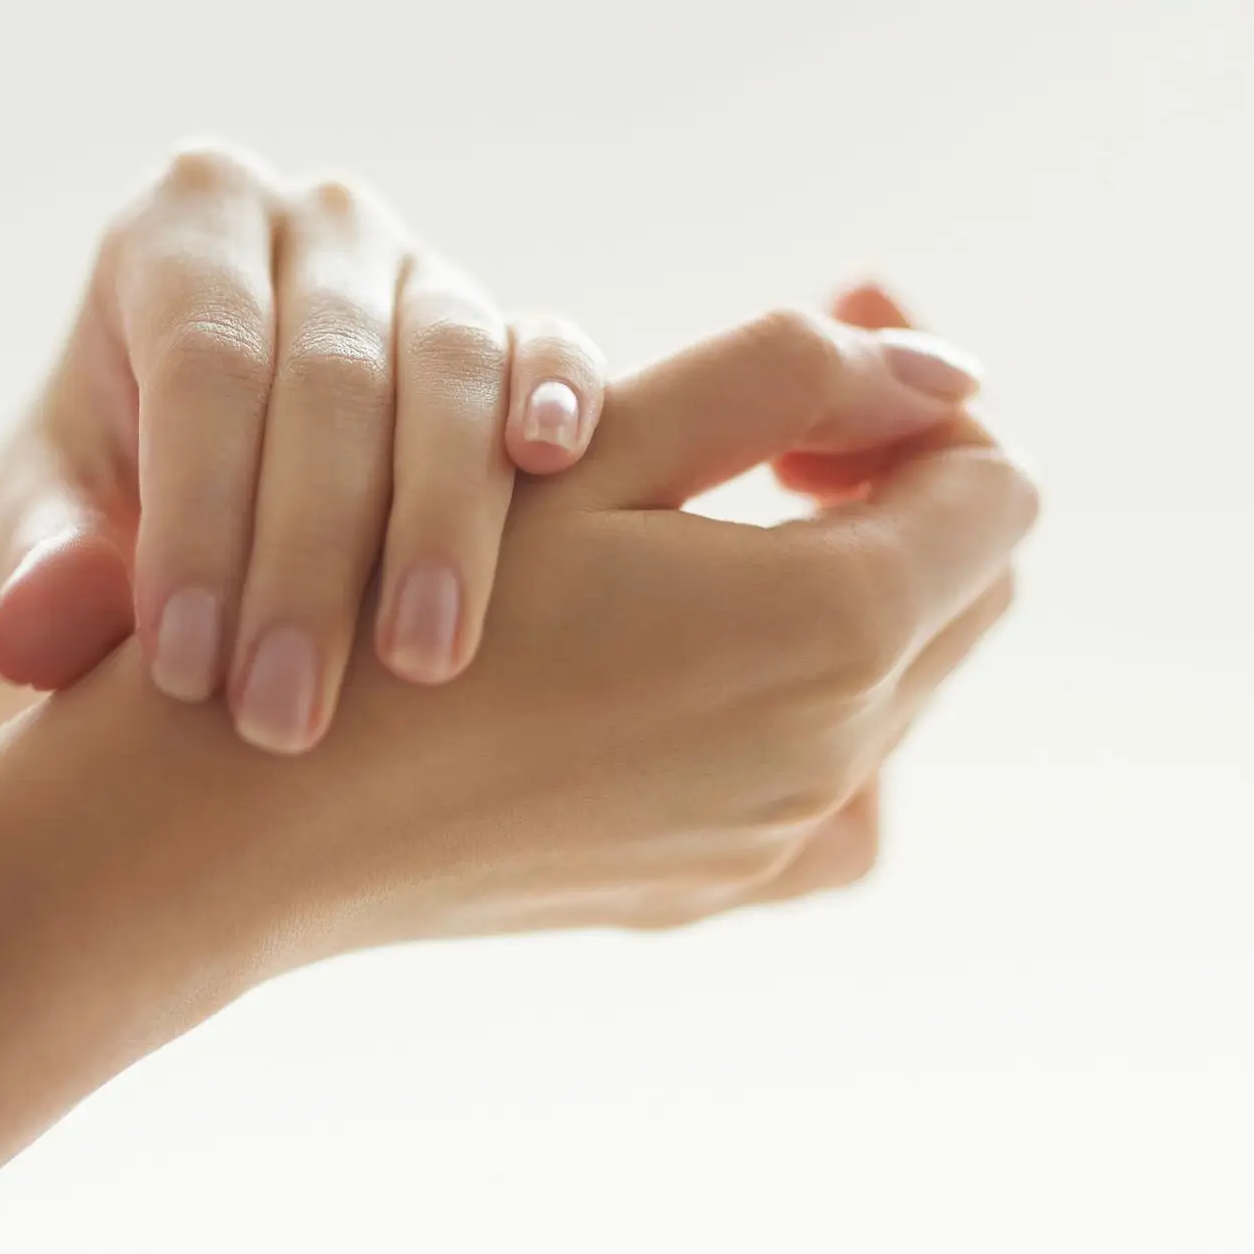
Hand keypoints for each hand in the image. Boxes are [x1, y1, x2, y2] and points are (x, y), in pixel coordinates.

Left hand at [0, 143, 610, 754]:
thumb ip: (39, 564)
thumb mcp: (50, 521)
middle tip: (283, 716)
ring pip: (451, 368)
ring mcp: (423, 269)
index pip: (203, 365)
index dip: (199, 518)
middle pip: (331, 376)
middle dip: (308, 559)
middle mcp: (312, 222)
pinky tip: (555, 467)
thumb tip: (32, 630)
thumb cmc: (114, 498)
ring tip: (419, 664)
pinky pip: (549, 347)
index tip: (185, 672)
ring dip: (441, 523)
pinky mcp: (513, 330)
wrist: (214, 489)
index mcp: (180, 228)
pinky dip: (558, 397)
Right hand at [34, 305, 1033, 951]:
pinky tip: (702, 673)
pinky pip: (831, 794)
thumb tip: (944, 366)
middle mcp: (836, 751)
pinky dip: (809, 715)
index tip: (817, 374)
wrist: (261, 804)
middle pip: (964, 588)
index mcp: (835, 620)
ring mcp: (772, 837)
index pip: (993, 487)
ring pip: (901, 687)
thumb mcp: (596, 441)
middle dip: (899, 492)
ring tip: (723, 542)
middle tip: (771, 440)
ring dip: (854, 596)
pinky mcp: (706, 887)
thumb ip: (788, 377)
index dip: (920, 405)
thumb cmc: (403, 585)